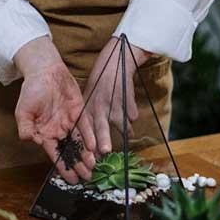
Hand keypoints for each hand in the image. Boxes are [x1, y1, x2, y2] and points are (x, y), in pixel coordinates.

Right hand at [14, 38, 95, 183]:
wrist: (44, 71)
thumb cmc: (31, 91)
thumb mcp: (23, 111)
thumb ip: (25, 127)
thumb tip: (27, 141)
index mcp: (44, 134)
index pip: (55, 154)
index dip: (64, 168)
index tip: (71, 180)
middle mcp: (58, 131)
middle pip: (70, 152)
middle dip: (79, 165)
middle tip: (88, 177)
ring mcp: (70, 122)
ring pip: (80, 142)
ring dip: (87, 155)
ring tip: (93, 167)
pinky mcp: (79, 112)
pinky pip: (86, 127)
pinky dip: (90, 137)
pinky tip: (94, 147)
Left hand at [83, 37, 151, 154]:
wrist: (115, 62)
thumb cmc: (100, 83)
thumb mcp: (89, 97)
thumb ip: (91, 116)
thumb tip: (93, 141)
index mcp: (88, 106)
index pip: (87, 128)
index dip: (89, 143)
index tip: (92, 156)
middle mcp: (99, 106)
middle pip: (101, 127)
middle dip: (103, 140)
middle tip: (105, 152)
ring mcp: (114, 103)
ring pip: (122, 124)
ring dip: (126, 131)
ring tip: (129, 135)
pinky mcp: (127, 100)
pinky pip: (132, 116)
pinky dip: (132, 115)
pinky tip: (129, 110)